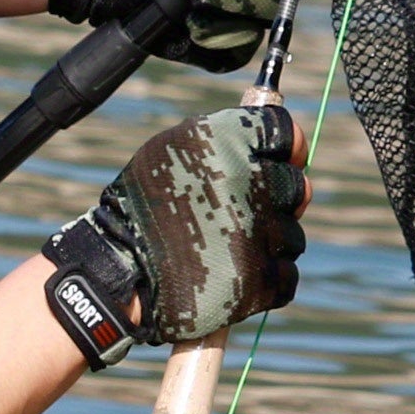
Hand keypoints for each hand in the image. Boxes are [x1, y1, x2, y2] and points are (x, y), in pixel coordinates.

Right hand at [42, 106, 309, 350]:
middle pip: (297, 185)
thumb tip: (287, 143)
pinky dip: (266, 280)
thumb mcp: (172, 148)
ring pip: (292, 234)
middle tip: (242, 212)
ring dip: (269, 242)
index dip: (286, 148)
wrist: (118, 271)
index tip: (279, 160)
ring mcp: (256, 234)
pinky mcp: (259, 281)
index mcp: (225, 141)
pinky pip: (287, 275)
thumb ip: (227, 138)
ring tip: (225, 247)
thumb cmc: (144, 206)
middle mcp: (247, 182)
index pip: (284, 133)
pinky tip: (233, 274)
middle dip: (276, 199)